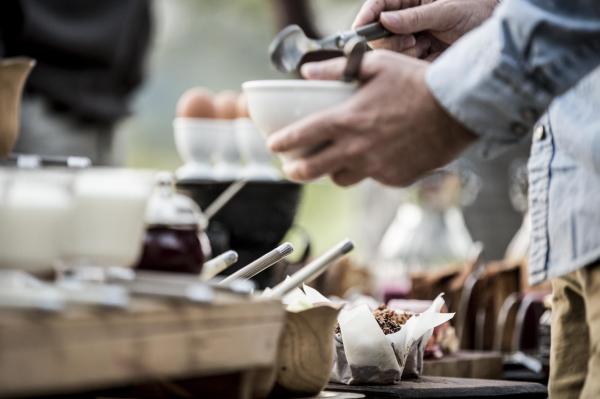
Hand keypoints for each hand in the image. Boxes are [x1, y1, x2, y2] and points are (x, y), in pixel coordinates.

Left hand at [267, 51, 476, 186]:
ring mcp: (375, 167)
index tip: (274, 146)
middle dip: (295, 171)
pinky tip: (379, 157)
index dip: (281, 143)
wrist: (457, 109)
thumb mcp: (376, 66)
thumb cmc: (417, 83)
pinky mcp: (394, 179)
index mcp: (345, 120)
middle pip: (312, 170)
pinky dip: (370, 170)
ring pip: (341, 179)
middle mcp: (355, 148)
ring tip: (335, 163)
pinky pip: (374, 179)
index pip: (300, 137)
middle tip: (291, 169)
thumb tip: (308, 73)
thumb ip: (337, 70)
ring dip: (333, 172)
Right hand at [353, 0, 495, 58]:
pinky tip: (430, 55)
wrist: (498, 34)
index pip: (378, 4)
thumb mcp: (446, 10)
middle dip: (390, 40)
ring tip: (425, 46)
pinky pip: (404, 64)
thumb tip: (385, 20)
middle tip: (410, 41)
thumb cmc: (477, 10)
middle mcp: (407, 17)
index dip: (366, 15)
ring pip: (389, 50)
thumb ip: (414, 17)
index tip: (360, 29)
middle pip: (378, 32)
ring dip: (404, 52)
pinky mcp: (419, 55)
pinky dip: (415, 62)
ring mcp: (412, 36)